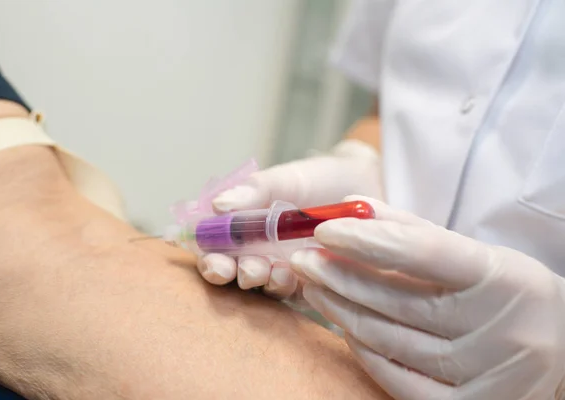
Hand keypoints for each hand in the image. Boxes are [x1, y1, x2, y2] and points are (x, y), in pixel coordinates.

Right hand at [197, 140, 382, 297]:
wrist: (365, 183)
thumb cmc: (317, 178)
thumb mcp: (283, 178)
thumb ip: (252, 191)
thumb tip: (218, 205)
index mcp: (243, 227)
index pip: (214, 249)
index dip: (209, 259)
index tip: (216, 261)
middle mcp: (257, 251)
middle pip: (233, 273)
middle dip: (235, 276)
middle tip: (247, 270)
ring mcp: (283, 268)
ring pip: (262, 286)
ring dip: (263, 283)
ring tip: (274, 272)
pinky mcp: (310, 281)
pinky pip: (294, 294)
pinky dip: (290, 288)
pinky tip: (295, 277)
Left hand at [291, 195, 564, 399]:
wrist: (559, 352)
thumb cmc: (505, 294)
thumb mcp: (474, 255)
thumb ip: (411, 231)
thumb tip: (351, 208)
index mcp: (502, 278)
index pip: (424, 252)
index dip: (367, 239)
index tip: (324, 228)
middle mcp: (497, 330)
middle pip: (396, 299)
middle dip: (338, 275)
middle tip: (304, 258)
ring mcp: (482, 376)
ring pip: (387, 339)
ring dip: (340, 309)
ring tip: (314, 286)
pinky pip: (395, 377)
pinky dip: (362, 350)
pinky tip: (343, 326)